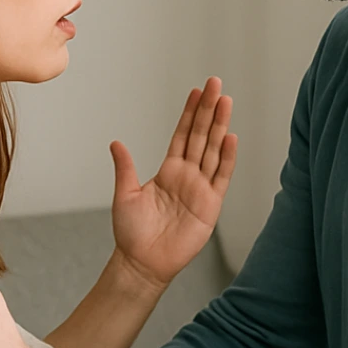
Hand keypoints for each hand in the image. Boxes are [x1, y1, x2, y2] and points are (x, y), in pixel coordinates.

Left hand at [109, 76, 236, 290]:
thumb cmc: (132, 233)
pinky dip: (228, 157)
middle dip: (209, 110)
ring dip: (220, 126)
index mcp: (169, 170)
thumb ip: (126, 168)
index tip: (197, 92)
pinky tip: (231, 138)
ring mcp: (201, 188)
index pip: (182, 135)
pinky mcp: (210, 204)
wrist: (143, 262)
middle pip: (201, 135)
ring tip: (226, 102)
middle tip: (216, 84)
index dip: (190, 113)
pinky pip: (221, 176)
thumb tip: (116, 143)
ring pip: (213, 150)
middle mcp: (187, 175)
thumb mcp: (125, 195)